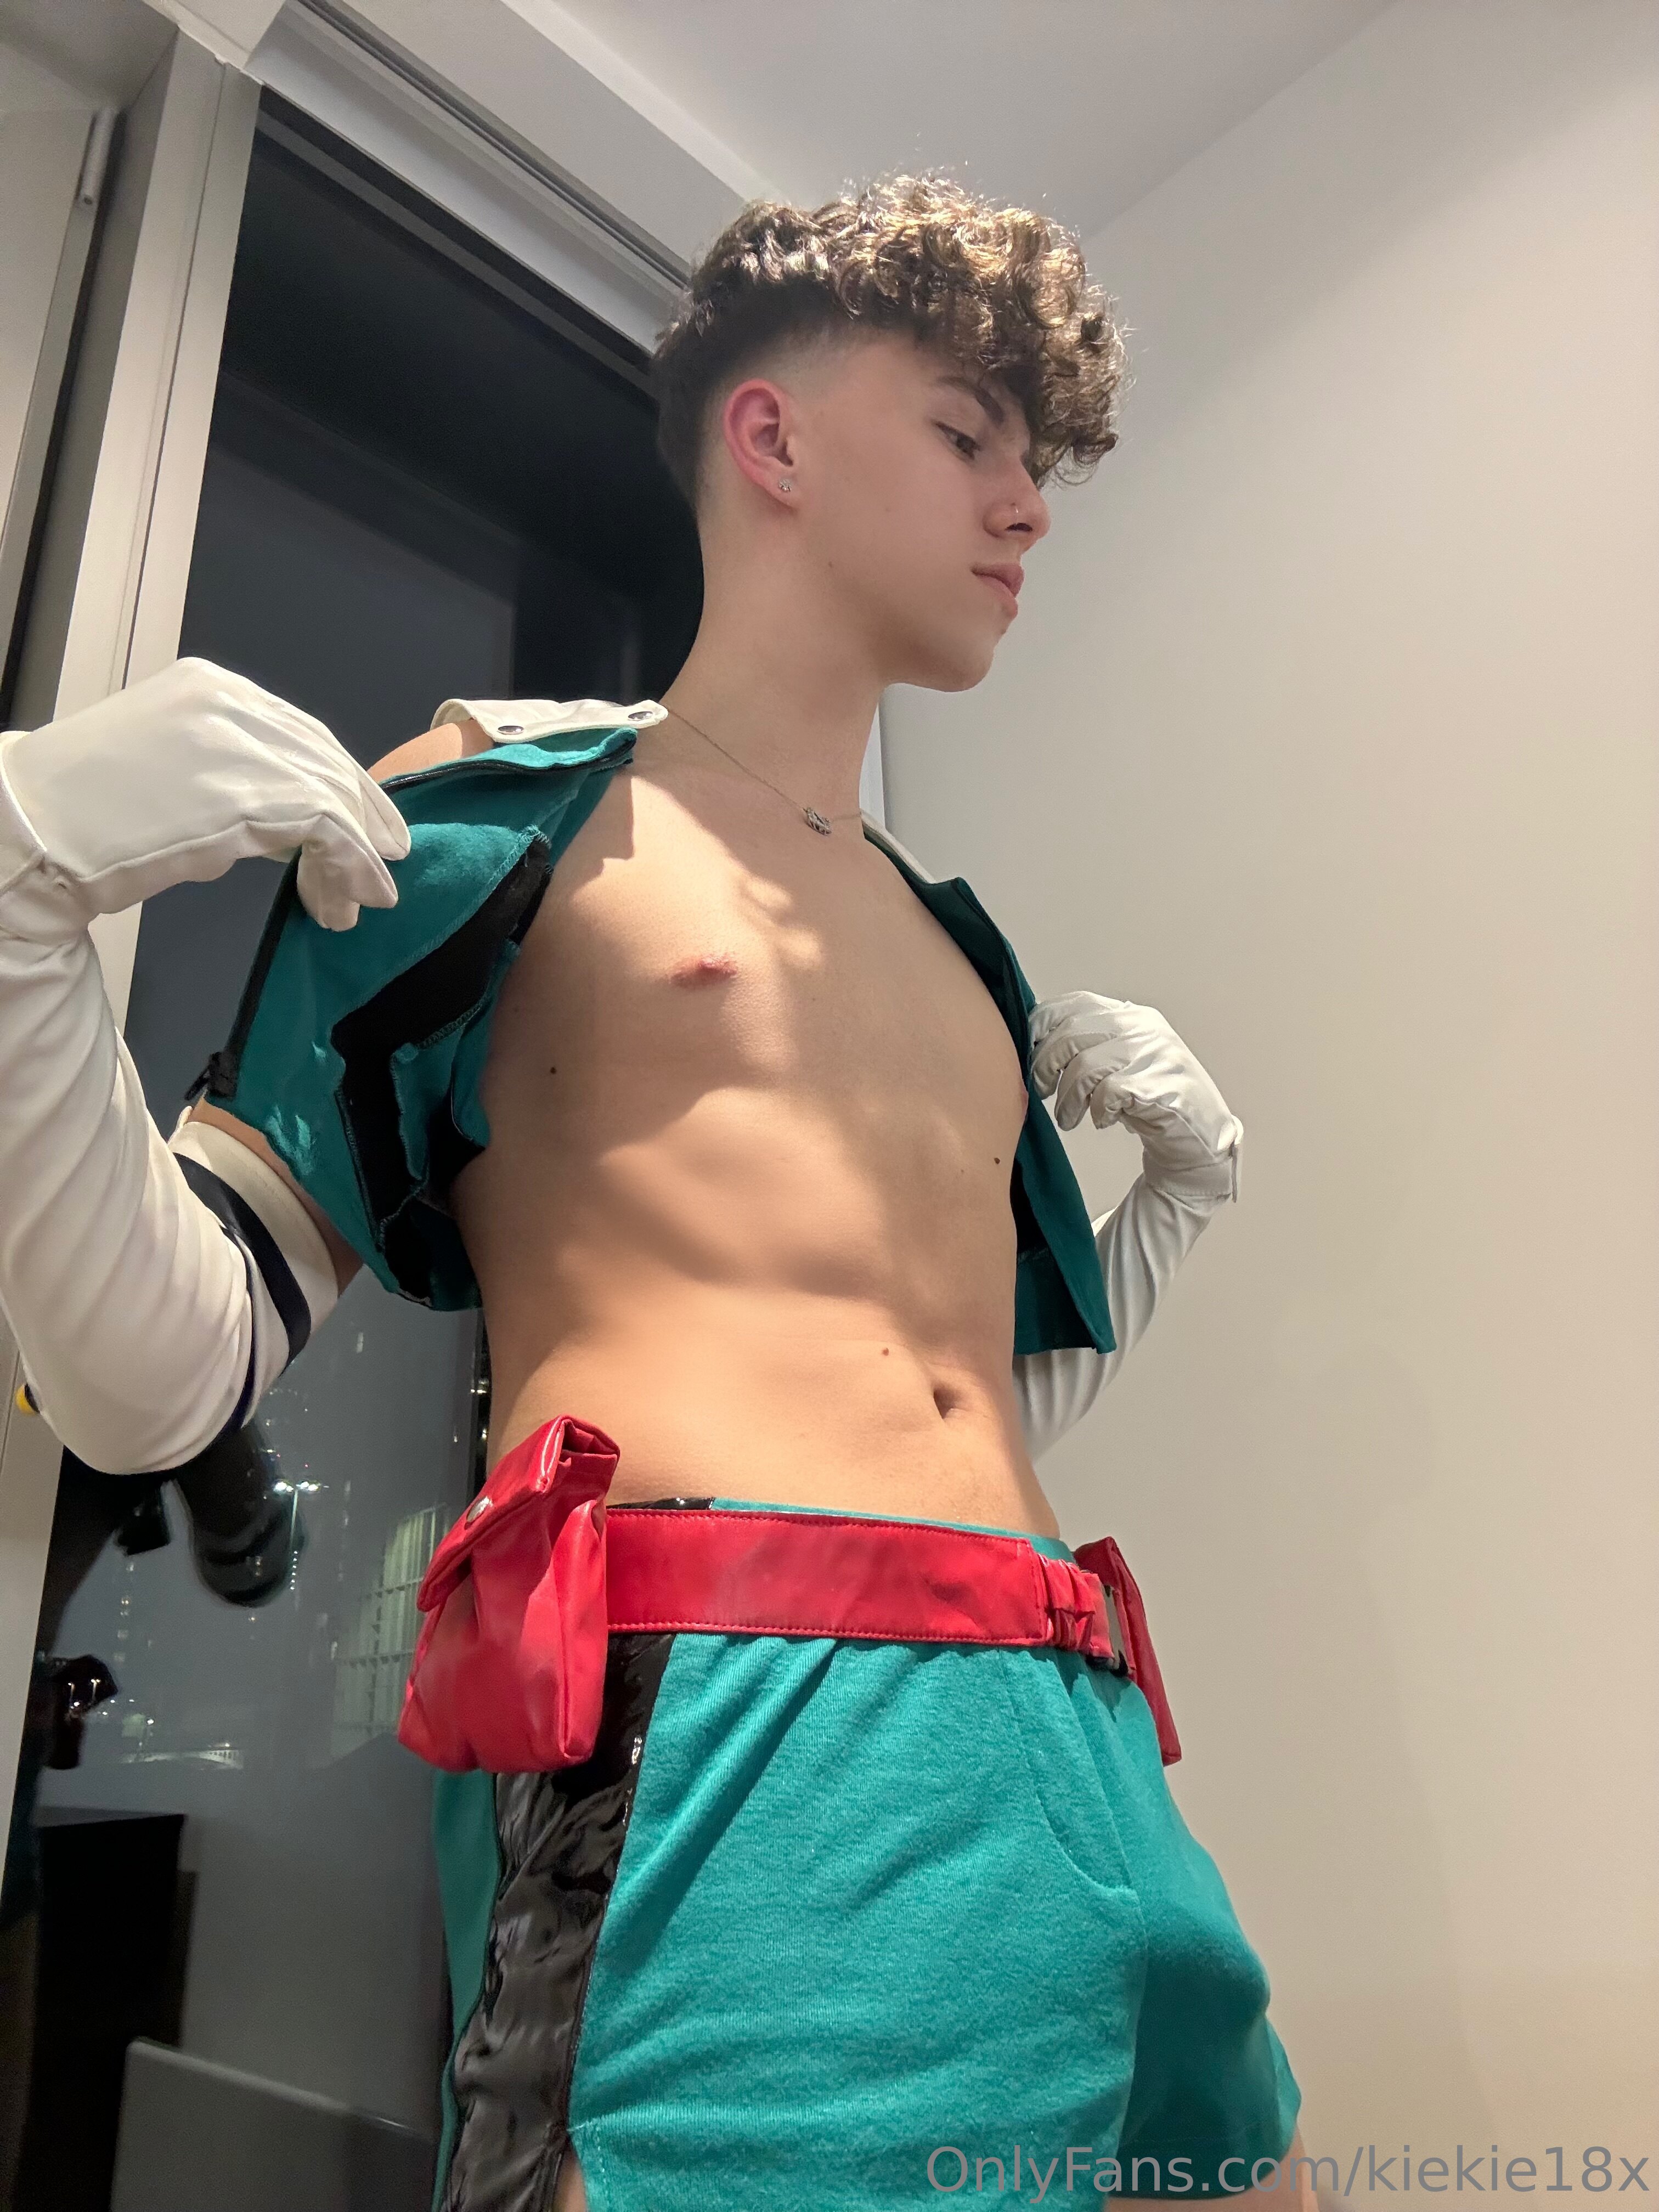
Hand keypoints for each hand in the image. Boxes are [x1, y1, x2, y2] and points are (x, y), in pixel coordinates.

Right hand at [0, 657, 409, 934]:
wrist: (33, 826)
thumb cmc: (87, 808)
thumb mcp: (166, 763)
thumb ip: (225, 767)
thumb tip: (285, 810)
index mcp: (211, 686)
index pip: (301, 732)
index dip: (342, 781)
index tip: (367, 821)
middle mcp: (232, 703)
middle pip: (326, 760)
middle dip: (362, 817)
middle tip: (385, 861)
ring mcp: (240, 745)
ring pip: (333, 796)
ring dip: (356, 856)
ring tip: (360, 899)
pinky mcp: (245, 795)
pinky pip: (327, 828)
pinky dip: (350, 865)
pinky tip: (353, 897)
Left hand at [1029, 990, 1241, 1197]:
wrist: (1197, 1136)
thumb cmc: (1149, 1099)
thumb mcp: (1118, 1061)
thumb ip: (1087, 1044)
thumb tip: (1032, 1044)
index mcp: (1129, 1015)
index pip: (1074, 1004)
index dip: (1042, 1025)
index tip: (1027, 1049)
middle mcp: (1142, 1028)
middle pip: (1071, 1034)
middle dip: (1045, 1066)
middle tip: (1041, 1091)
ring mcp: (1154, 1054)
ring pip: (1085, 1067)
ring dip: (1068, 1099)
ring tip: (1068, 1118)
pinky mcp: (1160, 1085)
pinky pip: (1108, 1093)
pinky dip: (1097, 1111)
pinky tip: (1102, 1120)